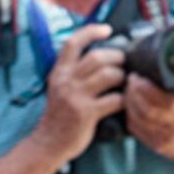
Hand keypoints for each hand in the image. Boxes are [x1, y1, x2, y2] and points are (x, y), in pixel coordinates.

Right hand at [28, 23, 129, 166]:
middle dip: (117, 57)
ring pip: (108, 75)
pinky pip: (114, 99)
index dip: (91, 32)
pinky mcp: (86, 113)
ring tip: (125, 82)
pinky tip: (124, 102)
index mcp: (59, 73)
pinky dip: (124, 99)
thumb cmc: (59, 116)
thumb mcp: (59, 88)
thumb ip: (73, 73)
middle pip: (97, 56)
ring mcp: (76, 97)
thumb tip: (100, 58)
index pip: (73, 43)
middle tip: (125, 64)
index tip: (107, 30)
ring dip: (122, 77)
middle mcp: (66, 81)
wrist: (48, 143)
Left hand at [122, 76, 173, 173]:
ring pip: (137, 118)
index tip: (138, 74)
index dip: (143, 85)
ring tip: (128, 91)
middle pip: (144, 106)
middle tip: (131, 79)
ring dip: (129, 102)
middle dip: (133, 91)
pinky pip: (136, 130)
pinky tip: (130, 108)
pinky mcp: (158, 145)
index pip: (158, 96)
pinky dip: (130, 117)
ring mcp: (165, 136)